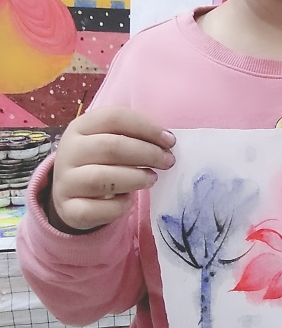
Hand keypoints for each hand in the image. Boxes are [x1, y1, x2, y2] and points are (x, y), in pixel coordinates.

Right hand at [49, 107, 175, 232]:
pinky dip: (119, 206)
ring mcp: (65, 182)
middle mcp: (69, 152)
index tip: (170, 141)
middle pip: (110, 146)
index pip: (114, 118)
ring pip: (102, 178)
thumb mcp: (111, 142)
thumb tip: (167, 142)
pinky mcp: (69, 209)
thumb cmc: (101, 162)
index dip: (146, 127)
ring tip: (152, 179)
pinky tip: (128, 201)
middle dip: (147, 153)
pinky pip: (97, 209)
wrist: (71, 195)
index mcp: (80, 127)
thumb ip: (134, 138)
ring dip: (135, 178)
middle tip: (168, 161)